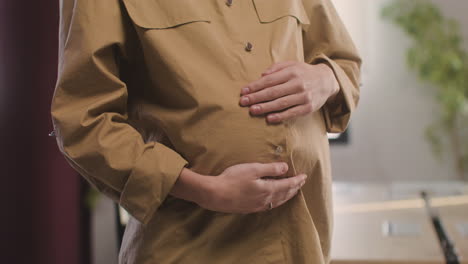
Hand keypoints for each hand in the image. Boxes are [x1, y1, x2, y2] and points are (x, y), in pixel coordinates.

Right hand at [170, 162, 306, 212]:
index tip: (305, 176)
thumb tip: (285, 168)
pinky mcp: (249, 208)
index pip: (287, 184)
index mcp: (268, 189)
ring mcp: (257, 206)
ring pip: (278, 202)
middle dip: (294, 188)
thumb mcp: (253, 169)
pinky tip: (274, 201)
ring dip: (287, 196)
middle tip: (301, 183)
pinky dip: (276, 202)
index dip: (297, 180)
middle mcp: (265, 200)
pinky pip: (269, 206)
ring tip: (292, 192)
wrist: (215, 195)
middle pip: (284, 194)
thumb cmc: (232, 179)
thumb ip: (270, 169)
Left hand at [239, 61, 339, 123]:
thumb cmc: (304, 73)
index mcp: (292, 72)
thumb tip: (262, 75)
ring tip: (253, 110)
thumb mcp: (292, 65)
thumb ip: (276, 68)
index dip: (255, 86)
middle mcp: (298, 84)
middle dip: (256, 97)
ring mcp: (304, 96)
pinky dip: (280, 116)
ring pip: (281, 103)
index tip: (243, 91)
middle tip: (243, 102)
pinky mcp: (308, 107)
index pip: (270, 80)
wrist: (327, 80)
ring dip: (265, 107)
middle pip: (273, 92)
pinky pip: (292, 113)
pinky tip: (269, 118)